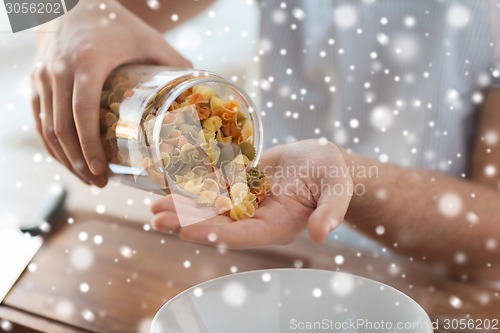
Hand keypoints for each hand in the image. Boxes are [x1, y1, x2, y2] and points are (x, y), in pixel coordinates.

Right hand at [31, 0, 190, 185]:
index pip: (82, 112)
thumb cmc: (115, 22)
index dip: (89, 146)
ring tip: (86, 178)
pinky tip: (66, 159)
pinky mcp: (35, 81)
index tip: (101, 171)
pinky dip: (51, 144)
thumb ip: (174, 62)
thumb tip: (199, 90)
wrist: (73, 3)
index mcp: (87, 63)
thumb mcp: (148, 39)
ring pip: (47, 128)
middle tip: (99, 182)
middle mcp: (59, 71)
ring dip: (64, 158)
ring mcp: (43, 77)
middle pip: (62, 128)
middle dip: (79, 162)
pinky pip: (38, 119)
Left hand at [150, 139, 352, 248]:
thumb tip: (322, 234)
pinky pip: (214, 185)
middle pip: (218, 223)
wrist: (323, 162)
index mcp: (278, 225)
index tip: (187, 231)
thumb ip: (330, 212)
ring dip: (182, 206)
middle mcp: (257, 217)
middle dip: (186, 221)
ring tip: (153, 206)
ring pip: (210, 206)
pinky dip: (192, 185)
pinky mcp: (240, 184)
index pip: (243, 234)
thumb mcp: (336, 191)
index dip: (216, 233)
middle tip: (156, 220)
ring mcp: (247, 202)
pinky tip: (169, 183)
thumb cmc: (334, 176)